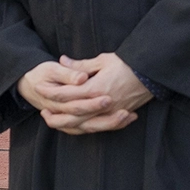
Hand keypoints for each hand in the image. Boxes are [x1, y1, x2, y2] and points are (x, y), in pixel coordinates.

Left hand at [17, 53, 152, 133]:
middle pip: (71, 116)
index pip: (67, 94)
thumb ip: (81, 65)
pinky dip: (83, 129)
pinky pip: (96, 128)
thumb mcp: (103, 60)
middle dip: (54, 114)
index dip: (51, 91)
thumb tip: (62, 60)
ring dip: (66, 125)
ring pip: (83, 126)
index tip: (38, 87)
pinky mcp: (116, 117)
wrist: (151, 74)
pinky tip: (74, 126)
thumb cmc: (127, 64)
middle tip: (42, 110)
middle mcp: (101, 105)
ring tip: (53, 120)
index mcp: (96, 88)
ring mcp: (109, 113)